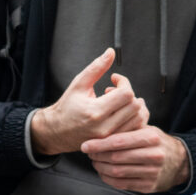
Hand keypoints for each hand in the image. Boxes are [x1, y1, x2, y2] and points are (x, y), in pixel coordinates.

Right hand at [30, 48, 149, 155]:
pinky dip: (134, 117)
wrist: (57, 132)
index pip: (126, 93)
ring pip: (138, 118)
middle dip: (128, 93)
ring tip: (118, 102)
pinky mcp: (113, 142)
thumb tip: (111, 51)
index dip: (123, 82)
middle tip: (114, 91)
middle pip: (135, 105)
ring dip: (133, 105)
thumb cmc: (67, 106)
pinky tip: (122, 111)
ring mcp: (110, 137)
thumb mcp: (78, 84)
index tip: (114, 79)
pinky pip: (135, 129)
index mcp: (95, 111)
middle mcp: (104, 127)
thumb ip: (96, 68)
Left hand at [81, 126, 188, 193]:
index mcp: (151, 137)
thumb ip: (127, 116)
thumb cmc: (154, 140)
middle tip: (88, 153)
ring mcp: (152, 172)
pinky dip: (108, 179)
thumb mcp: (146, 126)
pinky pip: (122, 184)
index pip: (119, 141)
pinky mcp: (149, 186)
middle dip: (98, 156)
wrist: (178, 161)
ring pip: (117, 172)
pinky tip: (103, 172)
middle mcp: (154, 155)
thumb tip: (108, 90)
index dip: (99, 144)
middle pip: (116, 158)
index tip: (85, 145)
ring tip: (94, 161)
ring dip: (101, 168)